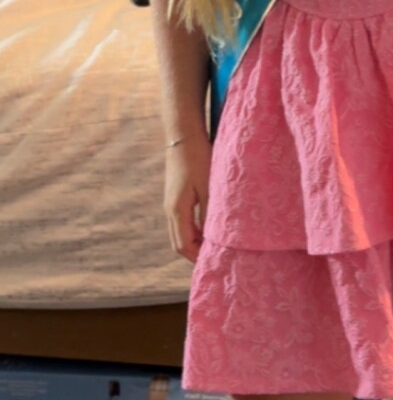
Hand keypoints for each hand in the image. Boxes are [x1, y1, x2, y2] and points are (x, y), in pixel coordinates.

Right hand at [164, 131, 211, 262]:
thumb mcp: (208, 187)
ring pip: (179, 233)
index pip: (184, 245)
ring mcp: (170, 203)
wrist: (183, 135)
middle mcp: (170, 210)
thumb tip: (215, 237)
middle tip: (214, 260)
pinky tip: (208, 229)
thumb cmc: (198, 158)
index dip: (197, 258)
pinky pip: (181, 222)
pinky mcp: (174, 197)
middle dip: (194, 254)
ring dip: (194, 243)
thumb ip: (210, 213)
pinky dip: (193, 231)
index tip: (213, 263)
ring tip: (214, 247)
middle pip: (179, 243)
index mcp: (177, 210)